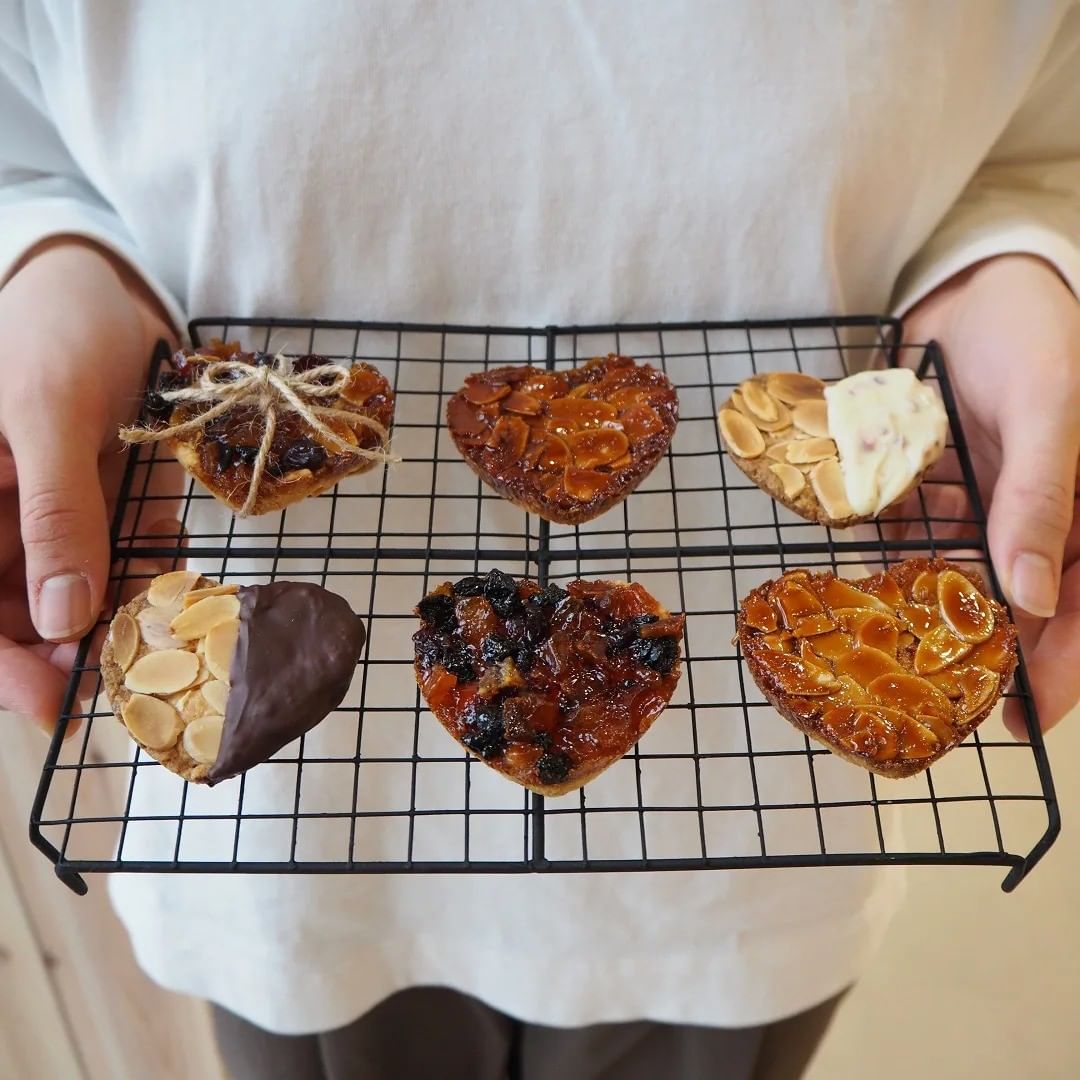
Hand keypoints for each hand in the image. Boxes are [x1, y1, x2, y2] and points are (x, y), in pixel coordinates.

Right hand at [0, 239, 175, 731]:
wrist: (107, 288)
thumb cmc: (54, 329)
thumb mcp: (46, 413)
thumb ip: (54, 512)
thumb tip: (60, 618)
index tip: (49, 702)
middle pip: (19, 615)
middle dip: (69, 654)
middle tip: (132, 674)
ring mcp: (49, 521)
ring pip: (77, 600)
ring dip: (121, 624)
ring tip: (170, 640)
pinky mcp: (102, 511)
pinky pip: (123, 561)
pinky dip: (152, 579)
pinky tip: (184, 591)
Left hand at [903, 254, 1079, 734]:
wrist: (971, 283)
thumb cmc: (1036, 333)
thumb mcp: (1050, 408)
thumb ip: (1042, 498)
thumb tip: (1033, 598)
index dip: (1061, 670)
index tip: (1023, 722)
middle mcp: (1043, 518)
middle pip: (1021, 607)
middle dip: (988, 655)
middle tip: (946, 703)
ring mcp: (988, 507)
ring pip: (964, 579)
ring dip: (934, 613)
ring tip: (898, 656)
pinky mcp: (939, 489)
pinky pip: (918, 538)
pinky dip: (898, 558)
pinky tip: (870, 581)